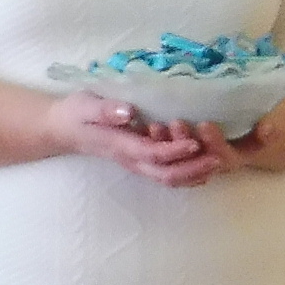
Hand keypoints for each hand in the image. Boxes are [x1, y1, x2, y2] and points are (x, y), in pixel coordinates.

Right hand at [57, 95, 235, 187]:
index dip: (176, 151)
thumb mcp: (86, 105)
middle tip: (220, 158)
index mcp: (121, 146)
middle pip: (167, 175)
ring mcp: (137, 164)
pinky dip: (188, 173)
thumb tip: (128, 112)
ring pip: (169, 178)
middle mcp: (132, 160)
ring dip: (195, 174)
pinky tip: (204, 165)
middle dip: (195, 169)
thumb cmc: (75, 114)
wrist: (63, 129)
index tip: (196, 143)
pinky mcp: (140, 160)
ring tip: (219, 162)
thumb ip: (106, 109)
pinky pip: (166, 174)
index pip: (153, 154)